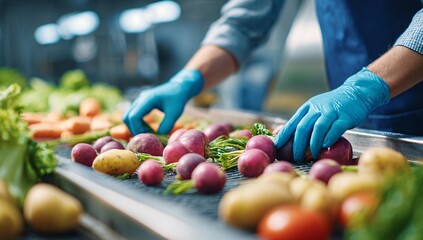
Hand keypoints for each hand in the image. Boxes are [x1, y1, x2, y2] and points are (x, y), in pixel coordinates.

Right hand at [123, 69, 203, 134]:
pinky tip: (149, 128)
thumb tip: (158, 136)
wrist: (180, 87)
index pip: (134, 116)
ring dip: (136, 126)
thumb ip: (167, 125)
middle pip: (127, 117)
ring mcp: (140, 100)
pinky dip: (138, 123)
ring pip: (129, 116)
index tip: (146, 137)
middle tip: (146, 136)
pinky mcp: (142, 103)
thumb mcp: (175, 113)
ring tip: (149, 131)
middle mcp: (141, 99)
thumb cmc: (178, 98)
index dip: (137, 129)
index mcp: (148, 99)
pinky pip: (134, 114)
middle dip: (134, 129)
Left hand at [274, 67, 389, 161]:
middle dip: (297, 144)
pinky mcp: (345, 116)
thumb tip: (286, 137)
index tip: (277, 146)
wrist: (357, 92)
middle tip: (296, 157)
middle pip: (303, 127)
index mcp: (308, 107)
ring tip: (311, 155)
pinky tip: (325, 146)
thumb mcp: (316, 109)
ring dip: (313, 143)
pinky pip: (336, 128)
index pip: (292, 122)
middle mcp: (318, 108)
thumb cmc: (334, 106)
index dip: (284, 135)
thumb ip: (305, 121)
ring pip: (318, 128)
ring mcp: (332, 111)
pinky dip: (329, 137)